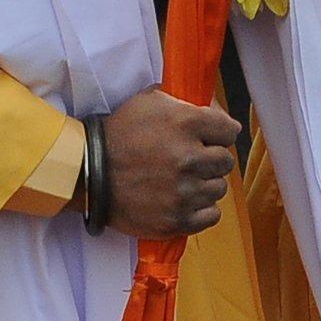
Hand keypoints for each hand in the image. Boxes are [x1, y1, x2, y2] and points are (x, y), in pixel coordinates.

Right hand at [102, 88, 240, 237]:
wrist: (89, 172)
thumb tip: (216, 108)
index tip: (210, 137)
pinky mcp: (176, 219)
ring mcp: (184, 192)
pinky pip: (211, 215)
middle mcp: (190, 158)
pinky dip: (202, 209)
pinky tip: (186, 200)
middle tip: (194, 159)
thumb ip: (186, 101)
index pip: (230, 131)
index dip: (220, 133)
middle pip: (226, 161)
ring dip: (206, 184)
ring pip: (219, 189)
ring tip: (185, 180)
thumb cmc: (121, 132)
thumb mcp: (150, 100)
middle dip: (212, 158)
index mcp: (186, 124)